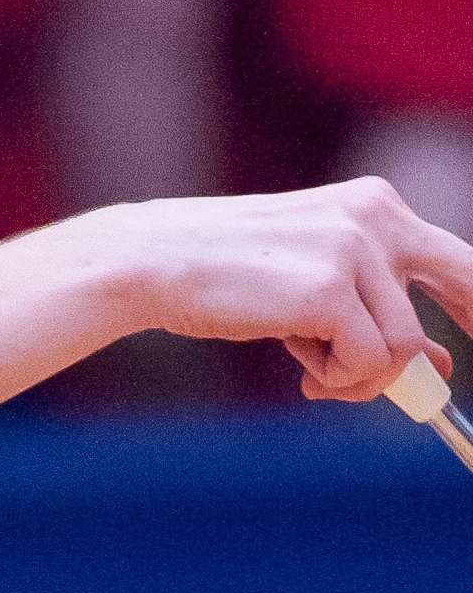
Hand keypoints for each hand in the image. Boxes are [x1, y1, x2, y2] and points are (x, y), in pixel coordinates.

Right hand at [107, 178, 472, 400]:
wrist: (151, 263)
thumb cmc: (219, 275)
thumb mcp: (306, 280)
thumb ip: (370, 308)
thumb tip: (440, 364)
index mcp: (372, 204)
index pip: (456, 257)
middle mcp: (376, 218)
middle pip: (464, 285)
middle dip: (449, 342)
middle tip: (434, 387)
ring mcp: (354, 252)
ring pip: (406, 346)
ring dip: (360, 376)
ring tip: (311, 369)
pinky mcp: (328, 292)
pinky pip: (367, 363)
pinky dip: (335, 380)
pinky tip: (298, 367)